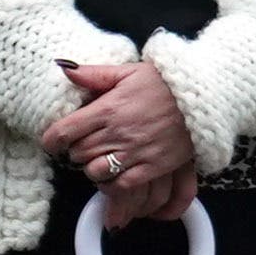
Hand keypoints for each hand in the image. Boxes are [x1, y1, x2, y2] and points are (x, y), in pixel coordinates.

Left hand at [42, 53, 200, 222]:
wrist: (204, 98)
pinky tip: (115, 172)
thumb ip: (94, 74)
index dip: (51, 140)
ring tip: (99, 158)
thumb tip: (64, 69)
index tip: (52, 142)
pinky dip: (113, 183)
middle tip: (82, 145)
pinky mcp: (153, 167)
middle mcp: (118, 133)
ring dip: (92, 167)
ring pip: (95, 172)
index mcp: (107, 109)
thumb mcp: (127, 72)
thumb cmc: (163, 83)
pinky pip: (122, 185)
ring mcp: (136, 152)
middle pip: (77, 154)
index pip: (63, 132)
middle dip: (74, 151)